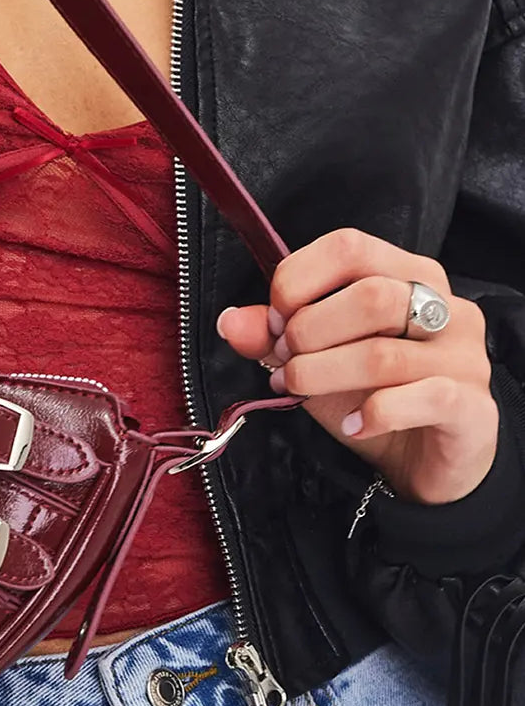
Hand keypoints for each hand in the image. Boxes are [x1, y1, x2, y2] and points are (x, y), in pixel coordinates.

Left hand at [216, 227, 497, 506]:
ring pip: (383, 354)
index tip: (274, 318)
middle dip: (309, 330)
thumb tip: (231, 322)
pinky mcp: (474, 407)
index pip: (350, 247)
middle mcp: (445, 305)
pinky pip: (423, 397)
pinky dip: (374, 413)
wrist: (424, 458)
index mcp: (406, 273)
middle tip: (284, 359)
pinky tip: (353, 425)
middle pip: (371, 297)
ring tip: (298, 389)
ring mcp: (465, 356)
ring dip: (322, 374)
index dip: (299, 279)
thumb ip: (270, 334)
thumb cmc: (370, 392)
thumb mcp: (311, 356)